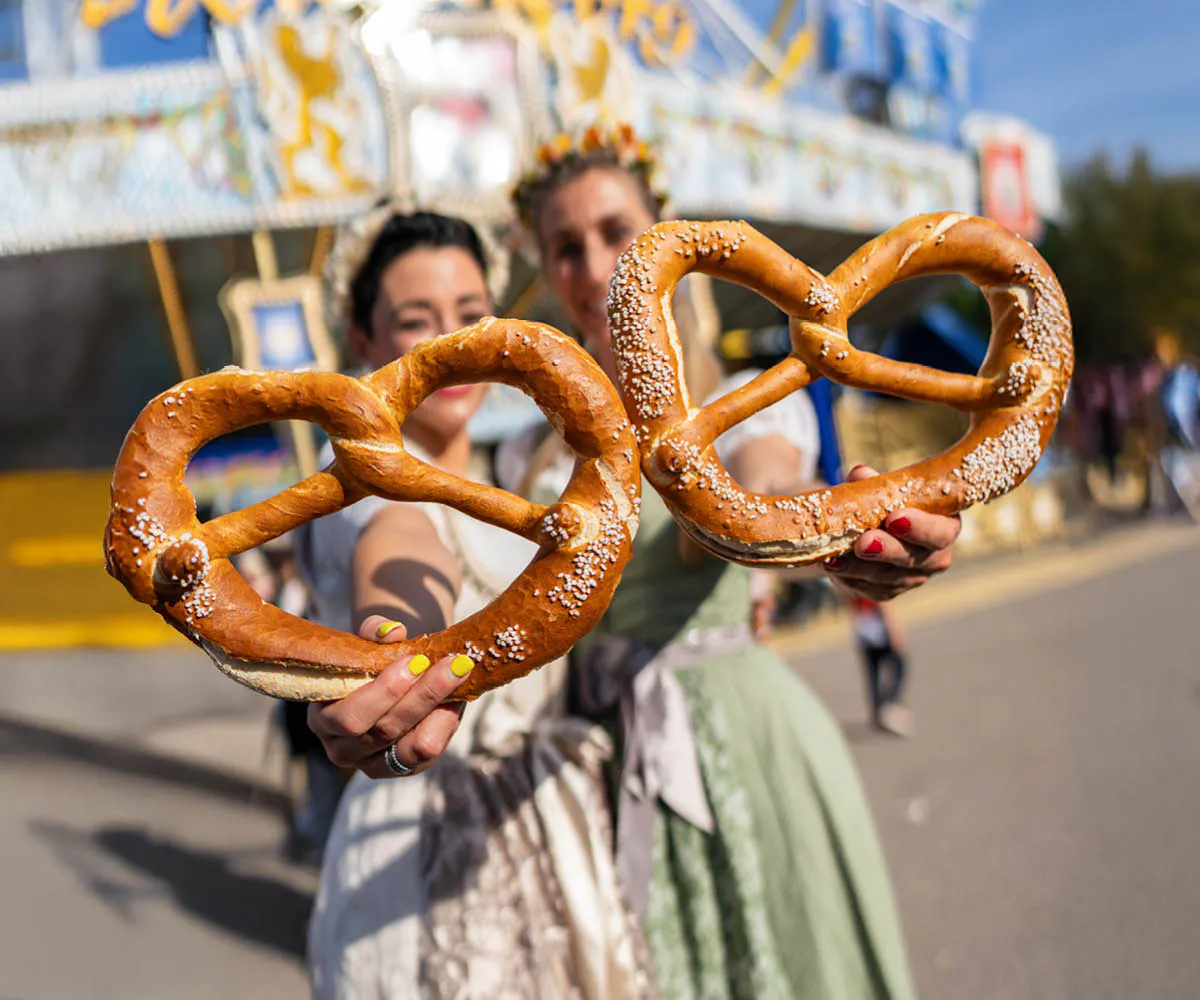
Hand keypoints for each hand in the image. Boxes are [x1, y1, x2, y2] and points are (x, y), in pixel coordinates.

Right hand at [306, 616, 471, 778]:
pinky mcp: (402, 770)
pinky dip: (445, 724)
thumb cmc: (375, 659)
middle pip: (383, 731)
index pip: (349, 717)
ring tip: (459, 673)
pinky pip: (428, 754)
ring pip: (411, 747)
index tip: (415, 659)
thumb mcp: (370, 641)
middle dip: (421, 695)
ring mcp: (371, 764)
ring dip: (439, 708)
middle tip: (452, 663)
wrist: (396, 675)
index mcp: (322, 717)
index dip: (384, 691)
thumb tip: (393, 632)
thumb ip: (375, 630)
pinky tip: (456, 697)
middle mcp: (341, 748)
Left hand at [822, 465, 959, 602]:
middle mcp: (934, 557)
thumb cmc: (884, 502)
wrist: (866, 526)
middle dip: (885, 550)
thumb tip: (861, 475)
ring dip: (858, 567)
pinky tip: (831, 565)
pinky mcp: (887, 591)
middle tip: (862, 542)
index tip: (894, 518)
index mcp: (944, 526)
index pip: (940, 532)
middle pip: (913, 559)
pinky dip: (847, 576)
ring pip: (886, 577)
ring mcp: (911, 578)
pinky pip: (868, 588)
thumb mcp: (881, 488)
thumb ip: (874, 482)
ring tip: (834, 556)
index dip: (920, 527)